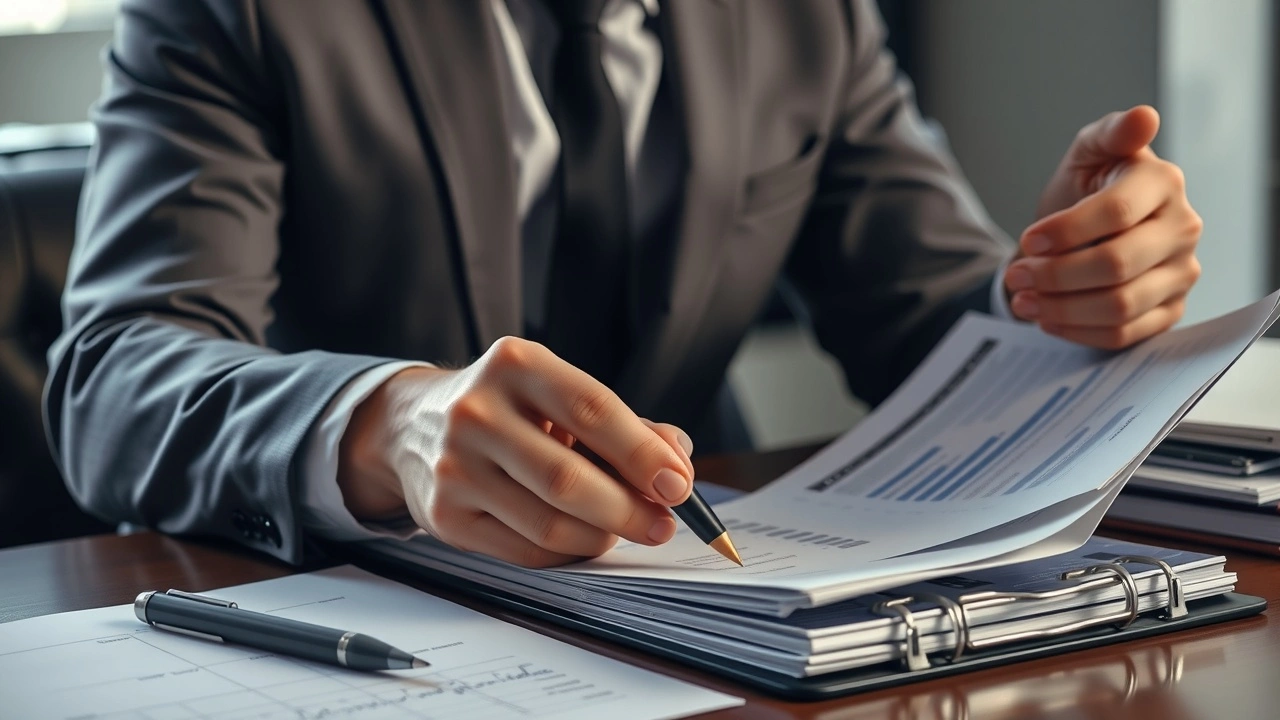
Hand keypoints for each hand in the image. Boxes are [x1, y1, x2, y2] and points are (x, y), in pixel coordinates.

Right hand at [336, 337, 695, 567]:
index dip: (642, 453)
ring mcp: (455, 466)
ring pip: (547, 523)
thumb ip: (626, 425)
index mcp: (516, 364)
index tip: (678, 485)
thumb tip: (677, 465)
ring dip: (600, 537)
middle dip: (628, 510)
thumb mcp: (560, 394)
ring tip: (622, 530)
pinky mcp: (444, 515)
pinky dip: (566, 553)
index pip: (592, 409)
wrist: (414, 425)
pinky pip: (523, 550)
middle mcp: (477, 411)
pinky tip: (582, 539)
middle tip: (662, 524)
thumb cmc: (510, 409)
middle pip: (568, 478)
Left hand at [1004, 105, 1202, 348]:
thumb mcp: (1087, 154)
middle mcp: (1183, 228)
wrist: (1084, 234)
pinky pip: (1124, 334)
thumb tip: (1143, 118)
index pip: (1117, 213)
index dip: (1067, 231)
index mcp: (1164, 183)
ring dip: (1060, 307)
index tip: (1027, 239)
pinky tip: (1047, 319)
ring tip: (1023, 299)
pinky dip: (1077, 331)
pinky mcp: (1170, 311)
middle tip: (1016, 276)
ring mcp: (1181, 273)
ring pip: (1119, 305)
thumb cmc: (1087, 189)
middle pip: (1116, 265)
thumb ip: (1109, 134)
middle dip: (1054, 275)